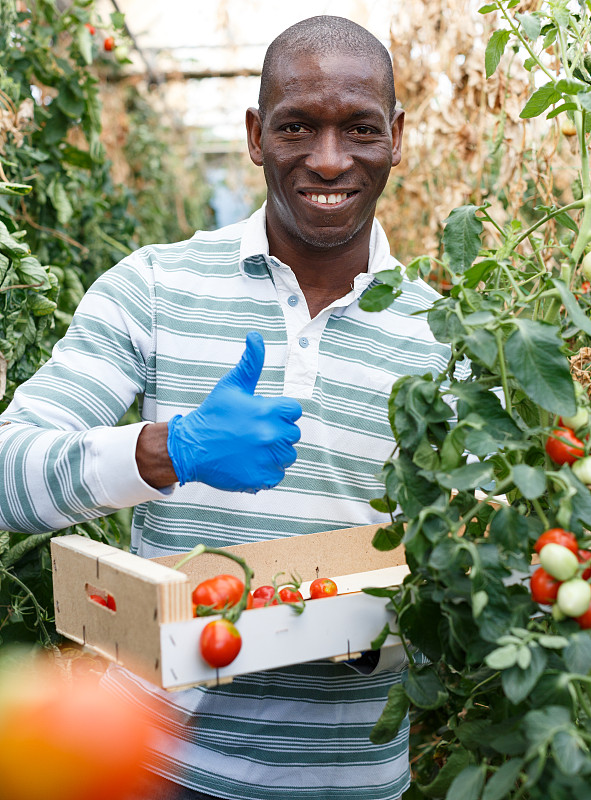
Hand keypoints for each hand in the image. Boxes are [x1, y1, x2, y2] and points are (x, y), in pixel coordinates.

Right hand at [167, 332, 301, 491]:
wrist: (191, 448)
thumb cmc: (212, 415)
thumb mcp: (231, 386)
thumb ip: (250, 363)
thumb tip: (256, 336)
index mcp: (268, 411)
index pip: (294, 411)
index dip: (279, 411)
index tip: (263, 414)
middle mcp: (272, 435)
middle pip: (293, 433)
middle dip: (277, 431)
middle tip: (253, 432)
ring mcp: (268, 458)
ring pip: (287, 455)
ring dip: (274, 452)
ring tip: (250, 447)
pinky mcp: (262, 478)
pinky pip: (278, 474)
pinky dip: (266, 471)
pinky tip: (249, 462)